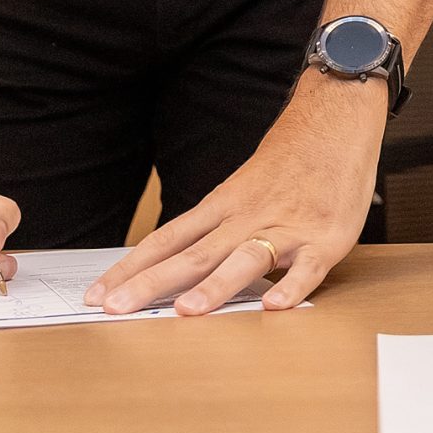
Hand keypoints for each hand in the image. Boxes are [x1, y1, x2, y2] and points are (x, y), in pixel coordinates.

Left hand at [85, 76, 382, 315]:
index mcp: (222, 207)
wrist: (335, 120)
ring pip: (245, 260)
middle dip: (152, 284)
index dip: (130, 269)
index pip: (166, 241)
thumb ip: (214, 228)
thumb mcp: (241, 189)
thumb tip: (175, 263)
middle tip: (116, 310)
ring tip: (186, 312)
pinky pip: (307, 267)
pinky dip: (291, 286)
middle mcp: (246, 219)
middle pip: (192, 255)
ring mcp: (286, 228)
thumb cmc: (289, 161)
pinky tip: (275, 306)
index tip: (97, 294)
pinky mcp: (325, 239)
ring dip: (215, 286)